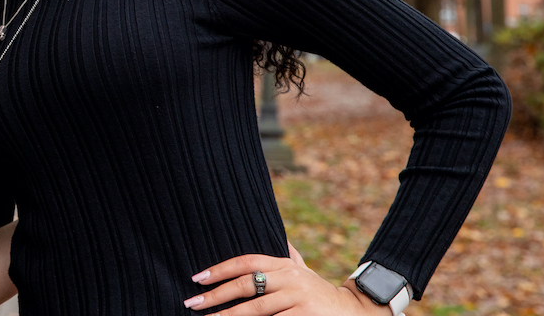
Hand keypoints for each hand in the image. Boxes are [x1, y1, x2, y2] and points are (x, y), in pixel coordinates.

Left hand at [183, 243, 391, 314]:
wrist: (351, 312)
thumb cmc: (318, 292)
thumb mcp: (302, 270)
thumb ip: (288, 255)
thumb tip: (280, 235)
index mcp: (283, 264)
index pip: (246, 262)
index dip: (220, 269)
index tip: (197, 278)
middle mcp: (289, 277)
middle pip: (246, 285)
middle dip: (216, 295)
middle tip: (192, 302)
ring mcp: (297, 297)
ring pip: (256, 308)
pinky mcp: (304, 315)